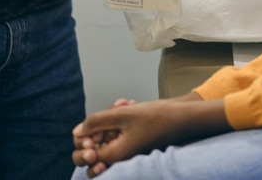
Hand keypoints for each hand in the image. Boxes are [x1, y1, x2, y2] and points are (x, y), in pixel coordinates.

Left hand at [72, 95, 229, 175]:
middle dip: (96, 129)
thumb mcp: (123, 115)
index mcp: (114, 156)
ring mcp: (126, 151)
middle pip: (92, 151)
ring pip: (105, 137)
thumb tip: (76, 131)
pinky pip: (117, 133)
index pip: (85, 154)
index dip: (85, 137)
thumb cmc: (158, 117)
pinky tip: (128, 104)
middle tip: (108, 115)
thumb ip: (96, 121)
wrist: (184, 117)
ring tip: (122, 104)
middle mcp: (119, 158)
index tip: (96, 125)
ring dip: (110, 119)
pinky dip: (119, 120)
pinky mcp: (133, 143)